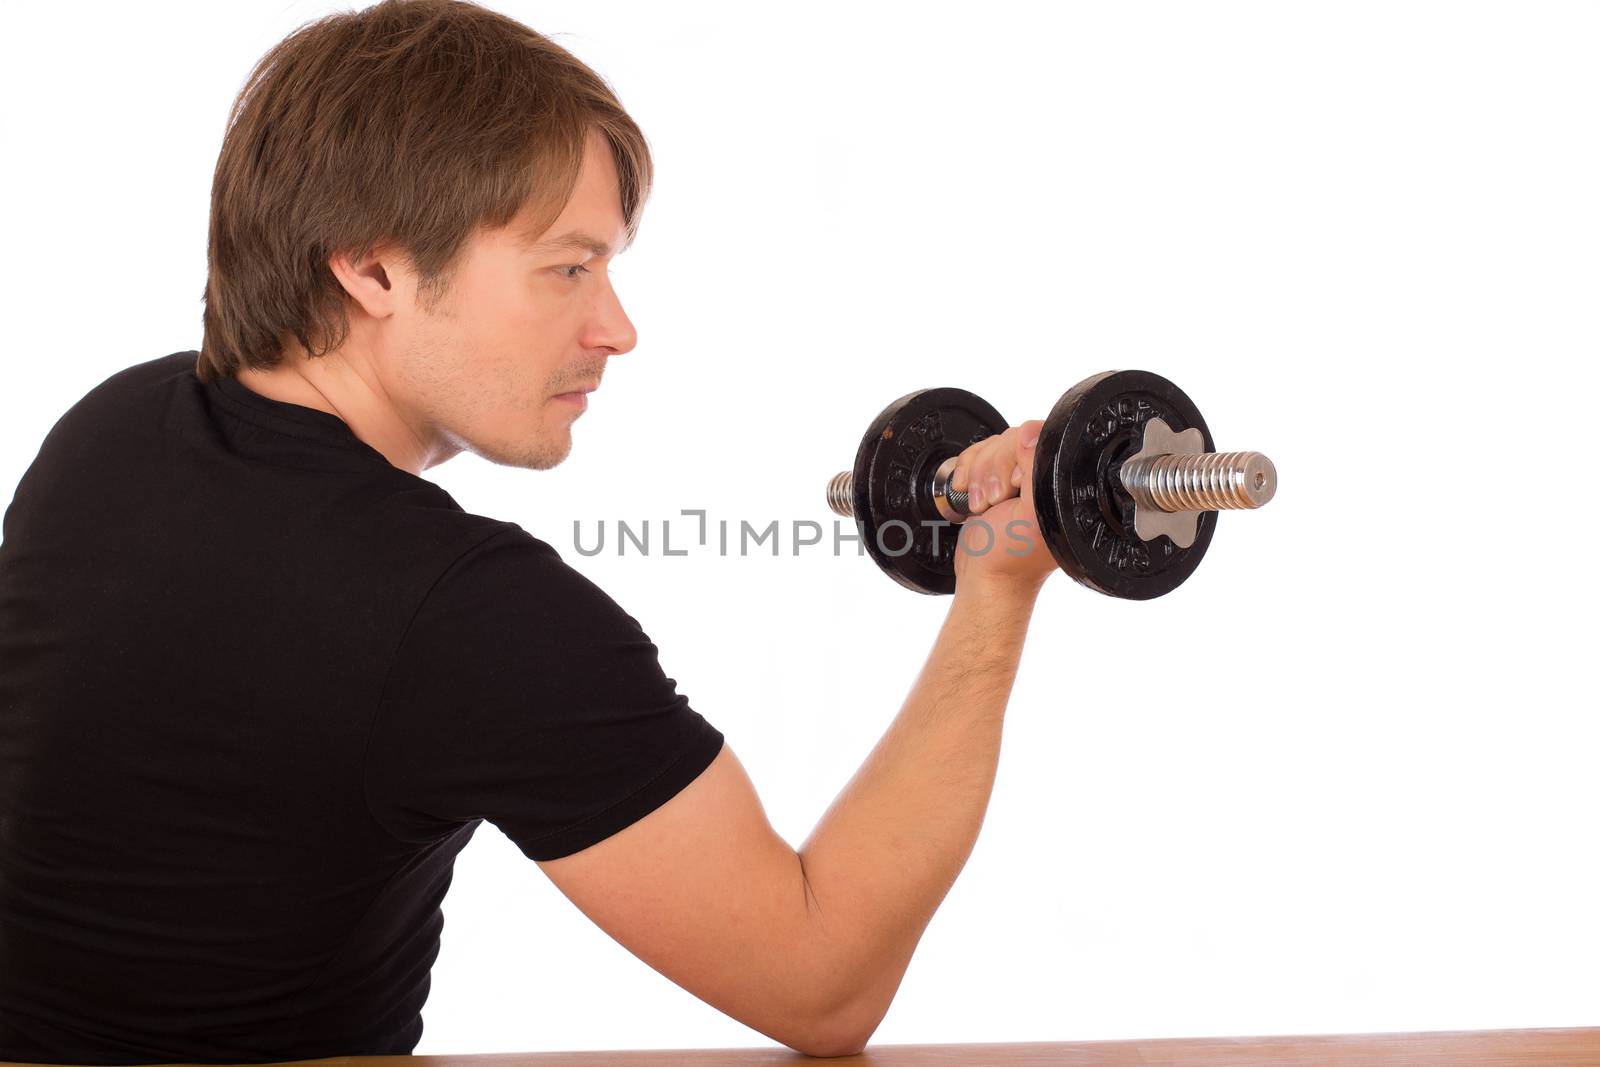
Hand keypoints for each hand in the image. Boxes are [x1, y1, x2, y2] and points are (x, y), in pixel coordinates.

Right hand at [948, 419, 1056, 592]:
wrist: (983, 577)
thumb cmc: (1008, 557)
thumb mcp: (1029, 514)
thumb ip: (1037, 470)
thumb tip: (1032, 431)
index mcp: (1060, 482)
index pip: (1036, 439)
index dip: (1015, 459)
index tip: (1009, 489)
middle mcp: (1043, 476)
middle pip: (1010, 439)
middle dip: (991, 471)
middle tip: (994, 502)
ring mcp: (1017, 478)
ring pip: (990, 446)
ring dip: (977, 476)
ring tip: (982, 505)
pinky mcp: (994, 480)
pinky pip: (975, 455)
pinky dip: (966, 474)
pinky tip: (970, 499)